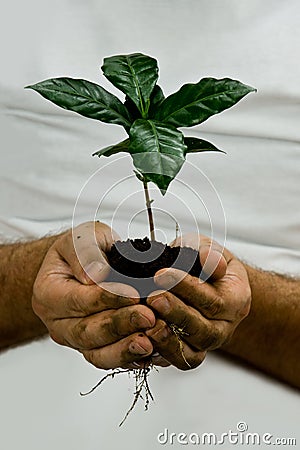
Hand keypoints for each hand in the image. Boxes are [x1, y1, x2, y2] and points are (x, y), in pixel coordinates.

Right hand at [32, 221, 164, 369]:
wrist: (84, 265)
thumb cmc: (83, 250)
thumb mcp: (83, 237)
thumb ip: (86, 252)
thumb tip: (96, 276)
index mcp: (48, 293)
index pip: (78, 300)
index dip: (107, 298)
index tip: (132, 294)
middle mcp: (58, 322)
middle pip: (87, 332)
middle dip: (121, 325)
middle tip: (149, 317)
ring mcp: (75, 340)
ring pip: (98, 354)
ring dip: (126, 349)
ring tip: (150, 342)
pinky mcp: (94, 349)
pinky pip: (111, 360)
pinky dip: (132, 358)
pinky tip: (152, 352)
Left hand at [144, 234, 250, 369]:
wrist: (205, 285)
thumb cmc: (203, 265)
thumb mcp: (206, 248)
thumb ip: (207, 252)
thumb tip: (211, 261)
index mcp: (236, 299)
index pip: (213, 299)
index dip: (186, 287)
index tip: (161, 274)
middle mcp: (225, 326)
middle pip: (203, 329)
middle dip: (175, 313)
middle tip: (152, 297)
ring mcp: (208, 344)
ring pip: (192, 351)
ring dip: (167, 338)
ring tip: (146, 321)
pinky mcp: (191, 353)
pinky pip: (178, 361)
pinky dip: (160, 353)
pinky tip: (143, 339)